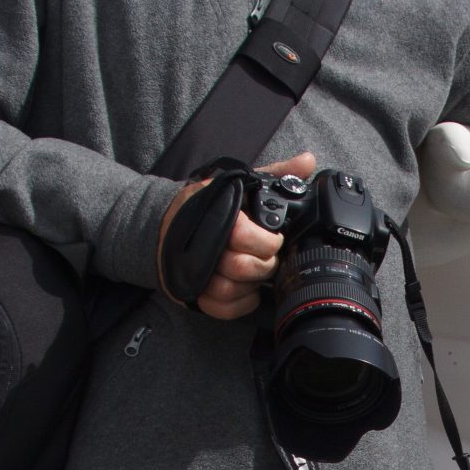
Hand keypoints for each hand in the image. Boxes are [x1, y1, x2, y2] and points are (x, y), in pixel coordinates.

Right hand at [158, 151, 315, 319]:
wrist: (161, 225)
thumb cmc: (205, 205)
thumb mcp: (238, 183)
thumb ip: (274, 173)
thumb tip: (307, 160)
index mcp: (216, 217)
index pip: (242, 236)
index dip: (266, 241)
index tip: (275, 239)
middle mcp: (202, 247)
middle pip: (240, 267)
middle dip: (264, 264)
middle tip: (268, 256)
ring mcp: (195, 274)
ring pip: (229, 291)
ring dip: (251, 285)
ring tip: (257, 272)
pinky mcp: (194, 294)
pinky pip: (221, 309)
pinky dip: (240, 304)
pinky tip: (247, 290)